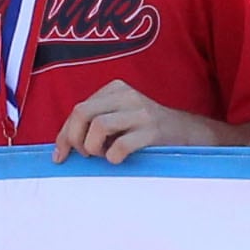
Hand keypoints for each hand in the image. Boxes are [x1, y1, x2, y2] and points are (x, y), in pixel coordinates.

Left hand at [54, 80, 207, 163]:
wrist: (189, 134)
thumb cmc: (147, 132)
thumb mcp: (120, 117)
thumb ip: (94, 123)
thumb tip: (62, 147)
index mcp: (115, 89)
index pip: (78, 109)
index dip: (64, 135)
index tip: (60, 157)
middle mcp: (127, 96)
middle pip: (82, 113)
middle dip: (75, 139)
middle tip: (85, 156)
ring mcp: (141, 112)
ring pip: (98, 126)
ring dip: (93, 148)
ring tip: (103, 156)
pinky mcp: (153, 130)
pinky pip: (121, 145)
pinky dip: (113, 156)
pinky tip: (118, 160)